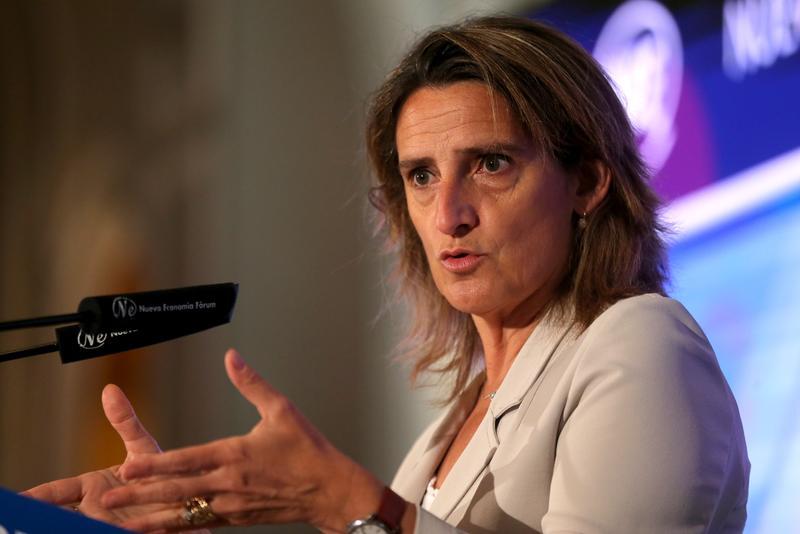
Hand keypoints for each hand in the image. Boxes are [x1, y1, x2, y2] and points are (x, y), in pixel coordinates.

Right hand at [22, 384, 163, 522]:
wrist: (189, 497)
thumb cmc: (162, 473)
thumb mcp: (143, 447)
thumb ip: (126, 423)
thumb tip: (109, 389)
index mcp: (92, 488)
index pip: (56, 492)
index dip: (38, 497)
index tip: (19, 498)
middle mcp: (96, 509)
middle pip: (61, 516)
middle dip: (45, 518)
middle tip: (30, 520)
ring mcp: (108, 524)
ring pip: (80, 527)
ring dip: (73, 526)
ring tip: (59, 528)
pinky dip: (104, 532)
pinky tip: (103, 530)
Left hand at [101, 349, 388, 532]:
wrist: (329, 490)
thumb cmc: (308, 451)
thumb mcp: (281, 410)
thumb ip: (251, 383)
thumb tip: (232, 358)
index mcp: (237, 455)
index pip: (187, 461)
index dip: (155, 466)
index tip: (128, 467)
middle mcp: (230, 484)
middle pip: (177, 491)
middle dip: (141, 494)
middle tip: (110, 496)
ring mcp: (232, 505)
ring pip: (185, 512)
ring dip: (153, 516)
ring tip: (124, 520)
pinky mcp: (238, 518)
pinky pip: (201, 524)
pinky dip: (177, 527)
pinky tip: (160, 528)